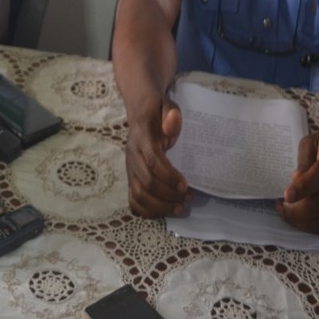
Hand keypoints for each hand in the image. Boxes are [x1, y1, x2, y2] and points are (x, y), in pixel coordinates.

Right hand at [124, 96, 190, 217]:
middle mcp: (132, 154)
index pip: (152, 160)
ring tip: (179, 208)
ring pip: (138, 194)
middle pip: (145, 181)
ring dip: (160, 206)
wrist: (140, 110)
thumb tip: (173, 121)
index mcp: (142, 136)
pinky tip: (163, 211)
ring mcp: (130, 167)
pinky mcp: (131, 176)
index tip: (185, 185)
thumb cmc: (158, 111)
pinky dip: (146, 210)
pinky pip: (133, 199)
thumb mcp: (167, 106)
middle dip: (168, 194)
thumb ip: (171, 115)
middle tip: (188, 198)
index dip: (168, 176)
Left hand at [276, 131, 318, 236]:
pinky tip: (298, 221)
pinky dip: (312, 228)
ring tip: (285, 212)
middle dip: (295, 210)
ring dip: (300, 221)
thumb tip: (296, 178)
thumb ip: (303, 159)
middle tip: (279, 205)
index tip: (286, 196)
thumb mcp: (312, 143)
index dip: (302, 188)